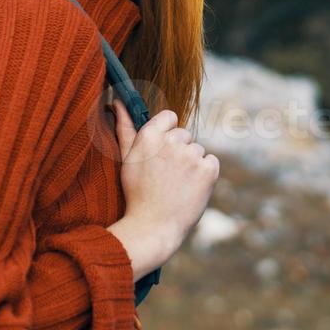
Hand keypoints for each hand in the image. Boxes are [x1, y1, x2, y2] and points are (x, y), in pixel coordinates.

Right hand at [108, 102, 218, 272]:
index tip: (162, 152)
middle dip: (178, 151)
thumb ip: (124, 127)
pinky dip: (205, 174)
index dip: (167, 134)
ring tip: (176, 185)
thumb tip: (117, 102)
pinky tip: (190, 188)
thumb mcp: (127, 158)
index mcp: (150, 136)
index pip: (170, 117)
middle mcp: (171, 142)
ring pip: (197, 150)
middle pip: (184, 135)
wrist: (153, 227)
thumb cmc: (137, 193)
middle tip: (166, 175)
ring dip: (191, 164)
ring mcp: (191, 156)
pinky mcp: (209, 170)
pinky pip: (211, 162)